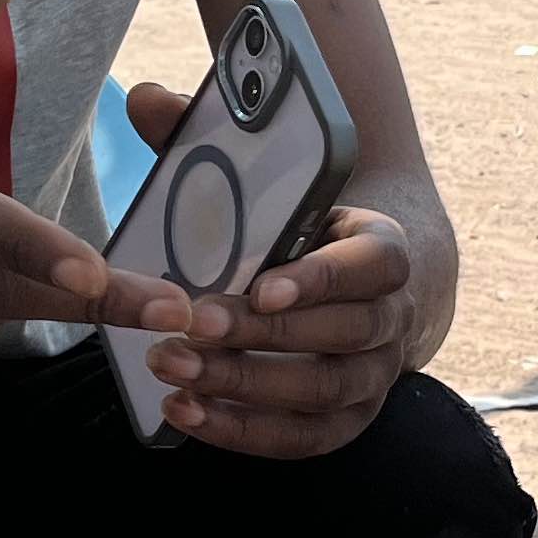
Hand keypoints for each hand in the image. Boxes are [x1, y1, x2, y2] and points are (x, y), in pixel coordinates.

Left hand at [123, 82, 422, 458]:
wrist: (357, 289)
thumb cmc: (297, 229)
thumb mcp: (271, 184)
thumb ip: (210, 141)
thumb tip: (146, 98)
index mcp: (384, 249)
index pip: (371, 264)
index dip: (321, 277)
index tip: (261, 286)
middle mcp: (391, 318)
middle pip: (341, 334)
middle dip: (262, 336)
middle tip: (191, 324)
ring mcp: (374, 376)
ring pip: (322, 391)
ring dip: (246, 384)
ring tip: (172, 369)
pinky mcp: (347, 420)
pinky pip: (304, 439)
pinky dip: (244, 432)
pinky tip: (186, 412)